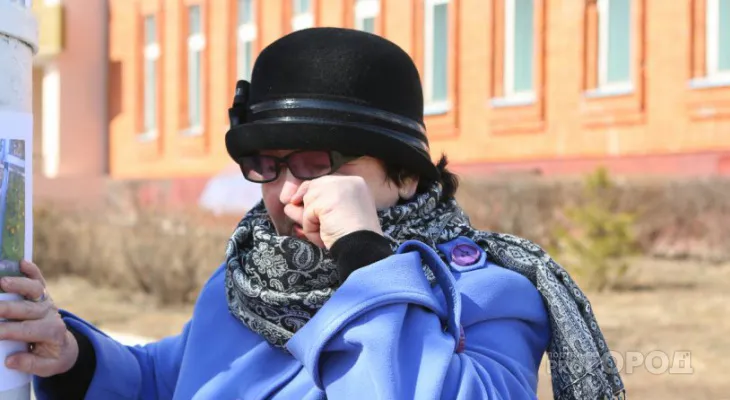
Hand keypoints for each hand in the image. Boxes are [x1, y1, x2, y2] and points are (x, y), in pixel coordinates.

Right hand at [0, 260, 77, 376]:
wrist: (65, 346)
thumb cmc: (51, 356)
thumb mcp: (47, 367)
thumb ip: (30, 364)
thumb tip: (10, 360)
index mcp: (51, 333)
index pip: (26, 330)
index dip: (7, 331)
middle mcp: (50, 314)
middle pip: (27, 309)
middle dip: (6, 308)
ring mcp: (47, 301)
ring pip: (34, 290)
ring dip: (18, 285)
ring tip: (2, 282)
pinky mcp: (43, 293)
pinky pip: (39, 279)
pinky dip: (31, 270)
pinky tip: (21, 262)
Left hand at [285, 175, 382, 248]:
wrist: (363, 247)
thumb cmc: (354, 237)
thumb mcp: (338, 216)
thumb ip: (318, 206)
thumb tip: (289, 205)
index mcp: (355, 184)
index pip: (324, 183)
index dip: (311, 197)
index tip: (300, 205)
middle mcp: (347, 181)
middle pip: (312, 188)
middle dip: (304, 208)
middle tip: (298, 219)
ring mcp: (337, 188)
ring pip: (308, 202)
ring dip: (311, 221)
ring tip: (325, 232)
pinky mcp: (326, 201)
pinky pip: (307, 215)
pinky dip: (311, 229)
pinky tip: (324, 235)